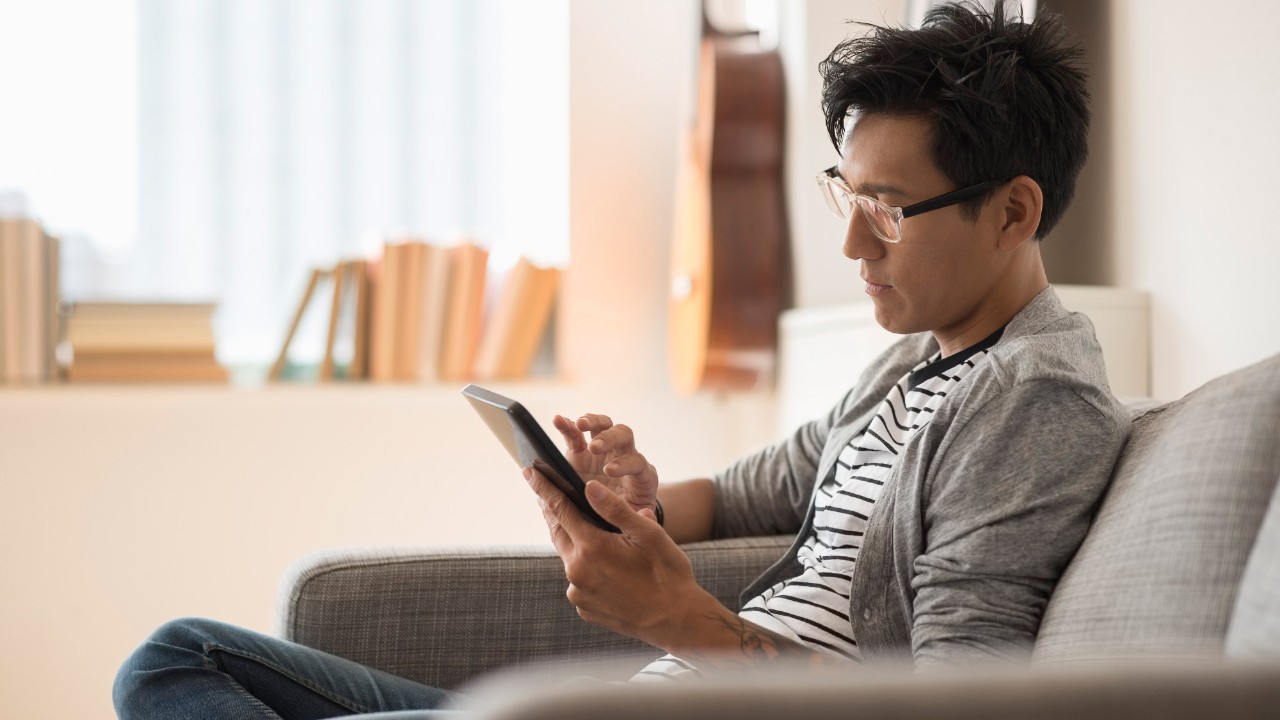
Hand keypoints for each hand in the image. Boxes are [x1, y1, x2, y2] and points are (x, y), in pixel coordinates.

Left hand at [525, 468, 708, 646]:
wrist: (676, 621)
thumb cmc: (668, 573)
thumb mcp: (648, 534)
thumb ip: (615, 509)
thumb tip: (590, 487)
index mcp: (592, 547)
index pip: (560, 508)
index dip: (544, 488)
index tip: (529, 471)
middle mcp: (578, 571)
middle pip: (559, 533)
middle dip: (555, 513)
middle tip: (550, 495)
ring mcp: (579, 592)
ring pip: (570, 558)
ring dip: (577, 544)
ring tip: (596, 537)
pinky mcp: (584, 608)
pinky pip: (579, 581)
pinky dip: (587, 569)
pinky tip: (608, 569)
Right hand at [550, 413, 659, 517]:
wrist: (614, 511)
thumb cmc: (628, 516)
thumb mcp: (636, 519)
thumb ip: (638, 518)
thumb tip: (645, 518)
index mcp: (640, 475)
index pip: (637, 462)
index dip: (624, 463)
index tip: (609, 471)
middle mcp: (624, 456)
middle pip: (623, 436)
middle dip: (609, 439)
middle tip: (594, 447)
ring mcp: (603, 451)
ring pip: (603, 426)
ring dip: (592, 422)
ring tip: (579, 424)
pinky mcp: (582, 451)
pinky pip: (576, 434)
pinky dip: (567, 425)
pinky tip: (557, 420)